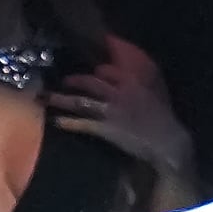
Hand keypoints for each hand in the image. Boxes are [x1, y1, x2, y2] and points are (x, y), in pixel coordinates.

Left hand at [48, 41, 194, 186]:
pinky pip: (83, 124)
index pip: (108, 70)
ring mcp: (110, 111)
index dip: (97, 69)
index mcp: (131, 83)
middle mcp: (118, 93)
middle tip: (63, 80)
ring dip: (61, 99)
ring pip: (80, 101)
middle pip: (90, 82)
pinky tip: (56, 121)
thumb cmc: (163, 119)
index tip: (90, 69)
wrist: (167, 142)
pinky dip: (69, 122)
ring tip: (45, 97)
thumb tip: (133, 75)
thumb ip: (142, 83)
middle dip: (74, 80)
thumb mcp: (155, 94)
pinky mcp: (106, 129)